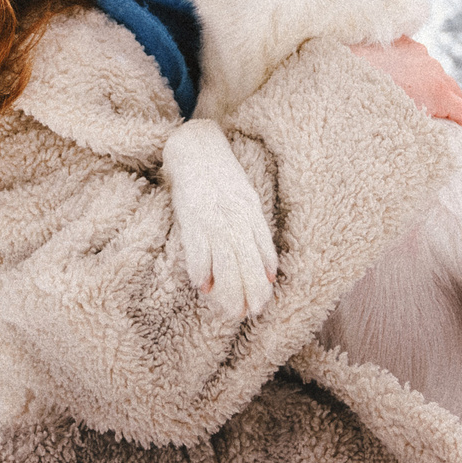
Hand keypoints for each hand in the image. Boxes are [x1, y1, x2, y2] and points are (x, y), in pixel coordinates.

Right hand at [160, 120, 278, 318]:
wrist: (196, 148)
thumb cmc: (221, 177)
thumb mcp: (245, 199)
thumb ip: (255, 230)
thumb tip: (269, 269)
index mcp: (251, 212)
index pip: (263, 252)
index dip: (263, 279)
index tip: (263, 302)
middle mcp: (236, 217)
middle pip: (246, 262)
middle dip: (249, 292)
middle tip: (248, 314)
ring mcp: (214, 217)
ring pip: (226, 261)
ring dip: (229, 290)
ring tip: (230, 311)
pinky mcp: (192, 216)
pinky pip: (198, 248)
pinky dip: (201, 269)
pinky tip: (204, 287)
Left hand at [351, 37, 461, 145]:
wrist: (338, 61)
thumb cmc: (363, 102)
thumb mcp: (398, 124)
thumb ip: (421, 130)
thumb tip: (429, 139)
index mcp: (437, 92)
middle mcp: (433, 69)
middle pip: (453, 92)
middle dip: (458, 110)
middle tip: (458, 128)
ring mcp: (417, 52)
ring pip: (434, 74)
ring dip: (434, 89)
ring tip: (426, 105)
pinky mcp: (401, 41)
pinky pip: (416, 59)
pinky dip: (416, 72)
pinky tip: (405, 81)